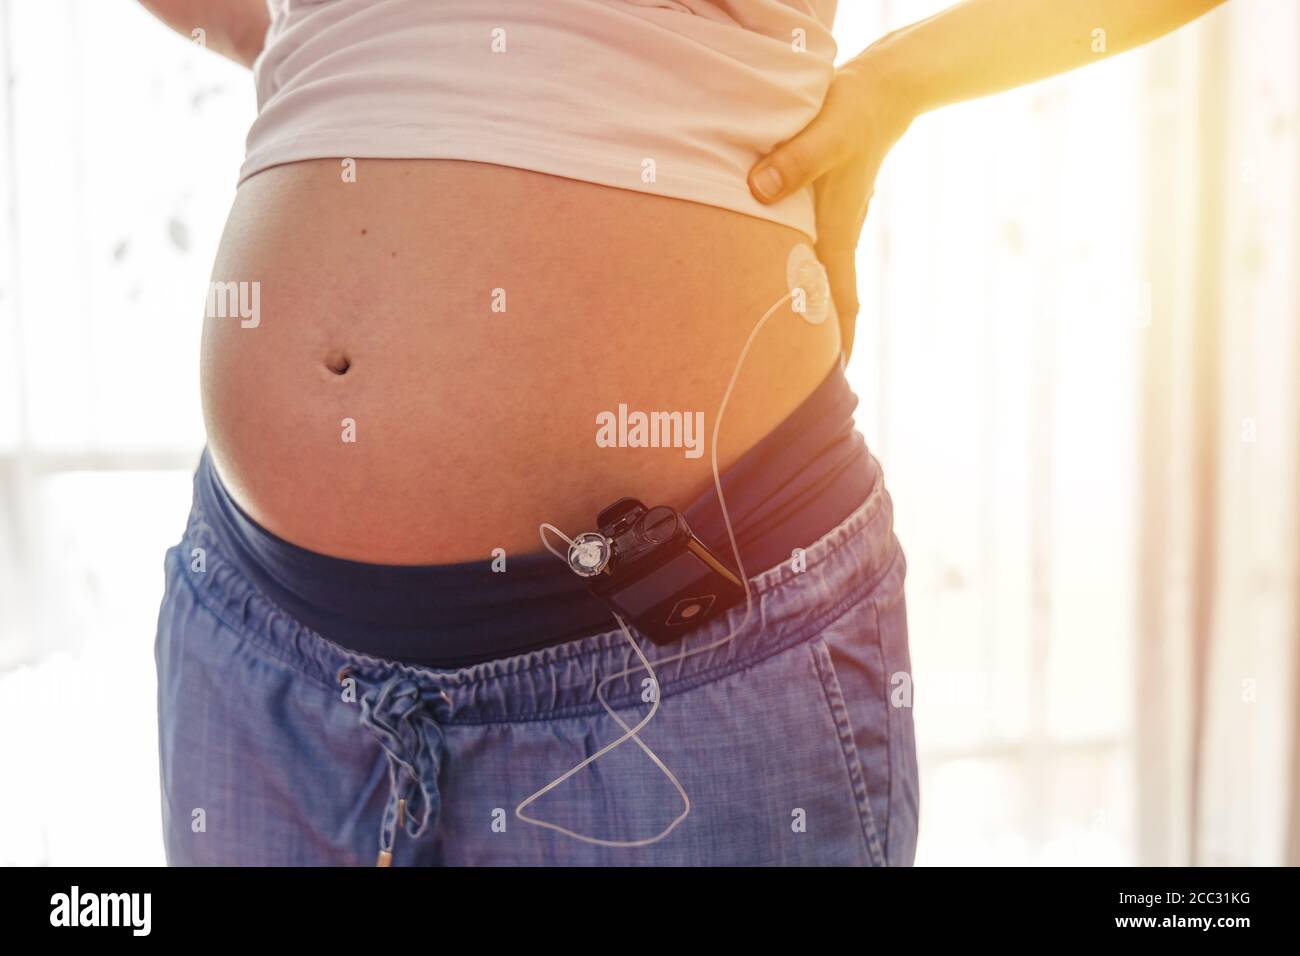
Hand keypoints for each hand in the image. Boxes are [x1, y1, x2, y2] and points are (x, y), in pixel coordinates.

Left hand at [748, 61, 915, 360]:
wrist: (878, 91)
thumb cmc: (851, 113)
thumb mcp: (824, 133)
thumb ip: (794, 161)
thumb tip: (759, 191)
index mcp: (835, 233)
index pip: (841, 302)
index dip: (839, 344)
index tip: (835, 383)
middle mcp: (833, 238)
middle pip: (828, 305)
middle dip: (820, 347)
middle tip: (805, 389)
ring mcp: (829, 227)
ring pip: (817, 284)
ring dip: (808, 317)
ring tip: (786, 355)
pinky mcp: (820, 211)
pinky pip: (809, 259)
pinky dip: (800, 283)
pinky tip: (781, 290)